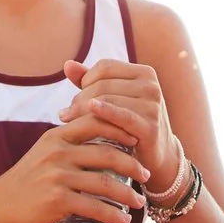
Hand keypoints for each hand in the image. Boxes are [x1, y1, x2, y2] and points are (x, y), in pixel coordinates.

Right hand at [0, 115, 152, 222]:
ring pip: (104, 182)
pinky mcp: (56, 201)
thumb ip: (70, 141)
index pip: (95, 121)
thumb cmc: (27, 178)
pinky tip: (122, 220)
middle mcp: (58, 152)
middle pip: (106, 153)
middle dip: (131, 165)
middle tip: (146, 174)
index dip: (120, 128)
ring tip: (139, 201)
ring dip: (127, 194)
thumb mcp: (45, 150)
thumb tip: (104, 136)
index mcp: (57, 135)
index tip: (138, 138)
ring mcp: (57, 176)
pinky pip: (93, 207)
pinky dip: (112, 214)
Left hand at [58, 58, 181, 195]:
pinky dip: (103, 112)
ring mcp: (152, 105)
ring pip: (107, 100)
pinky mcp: (150, 126)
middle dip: (80, 99)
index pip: (105, 67)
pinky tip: (88, 113)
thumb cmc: (131, 125)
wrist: (158, 157)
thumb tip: (67, 65)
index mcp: (144, 73)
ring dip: (82, 111)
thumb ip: (92, 81)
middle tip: (65, 114)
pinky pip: (121, 116)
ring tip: (68, 121)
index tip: (74, 99)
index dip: (85, 80)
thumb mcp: (116, 100)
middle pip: (103, 84)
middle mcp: (151, 85)